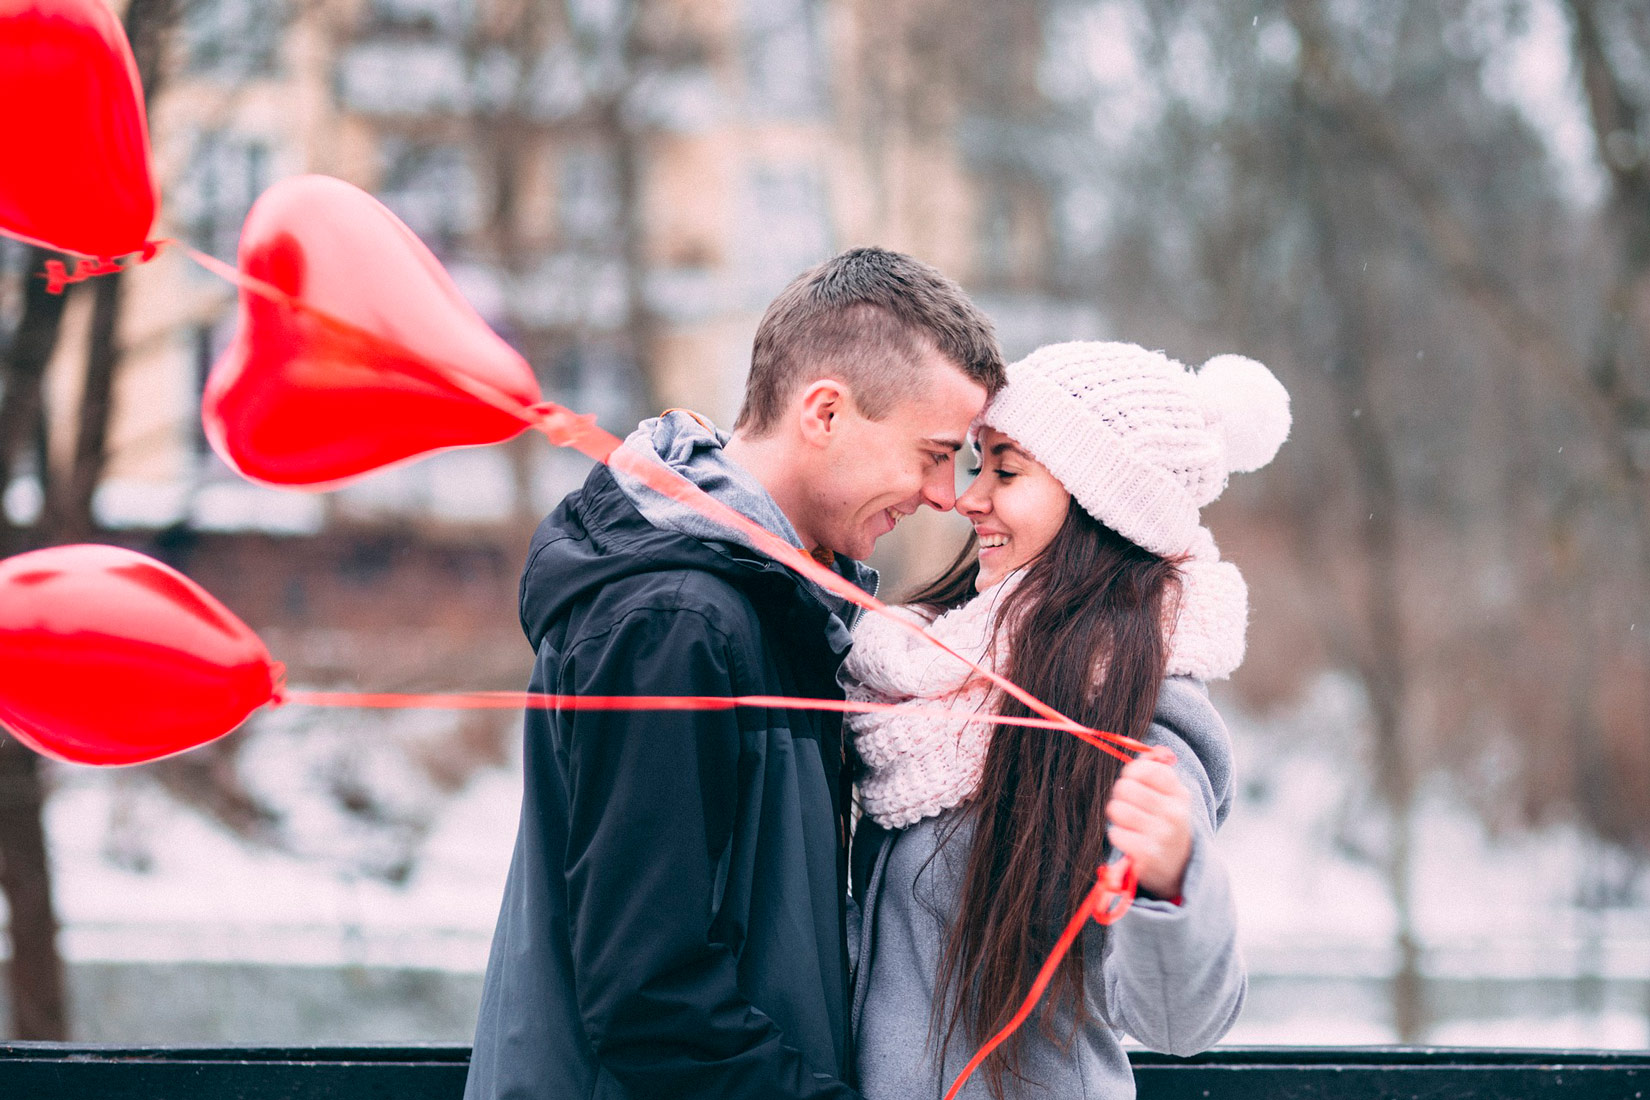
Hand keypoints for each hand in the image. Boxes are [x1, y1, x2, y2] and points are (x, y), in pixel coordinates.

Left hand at [1104, 753, 1192, 900]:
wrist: (1181, 868)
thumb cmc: (1169, 825)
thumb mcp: (1173, 798)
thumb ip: (1158, 771)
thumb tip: (1145, 752)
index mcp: (1180, 795)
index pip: (1148, 769)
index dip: (1133, 773)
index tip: (1134, 781)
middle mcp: (1174, 813)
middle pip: (1125, 787)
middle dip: (1121, 794)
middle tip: (1128, 804)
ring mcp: (1161, 835)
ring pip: (1117, 809)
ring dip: (1118, 815)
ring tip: (1129, 822)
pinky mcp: (1146, 855)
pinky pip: (1115, 833)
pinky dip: (1118, 835)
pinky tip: (1131, 840)